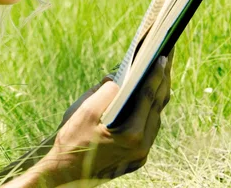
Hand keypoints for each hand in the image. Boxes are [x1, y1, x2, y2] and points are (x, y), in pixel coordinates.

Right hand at [34, 48, 173, 186]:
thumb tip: (117, 78)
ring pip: (154, 119)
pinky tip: (146, 100)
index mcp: (131, 135)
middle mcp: (141, 147)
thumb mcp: (85, 112)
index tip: (163, 56)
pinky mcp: (135, 158)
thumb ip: (104, 92)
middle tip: (167, 58)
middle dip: (162, 81)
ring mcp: (140, 155)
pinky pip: (147, 130)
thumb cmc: (72, 141)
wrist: (64, 173)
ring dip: (157, 96)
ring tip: (160, 75)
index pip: (149, 98)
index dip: (156, 75)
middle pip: (157, 108)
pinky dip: (148, 111)